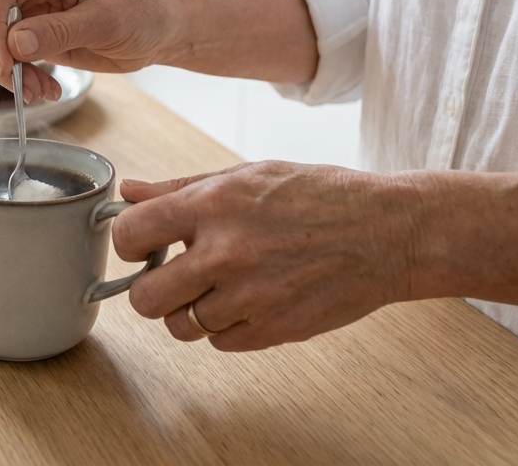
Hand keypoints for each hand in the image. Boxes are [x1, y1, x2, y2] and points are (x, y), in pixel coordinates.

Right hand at [0, 0, 179, 102]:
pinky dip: (19, 77)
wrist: (161, 29)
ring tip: (40, 91)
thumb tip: (15, 44)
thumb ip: (59, 31)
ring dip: (8, 71)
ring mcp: (28, 4)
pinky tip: (45, 88)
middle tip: (23, 85)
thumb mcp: (106, 22)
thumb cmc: (144, 12)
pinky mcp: (31, 30)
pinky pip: (6, 55)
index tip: (4, 65)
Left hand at [112, 161, 416, 350]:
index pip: (129, 234)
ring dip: (192, 310)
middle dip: (152, 289)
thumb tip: (128, 192)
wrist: (389, 232)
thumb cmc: (319, 196)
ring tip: (221, 285)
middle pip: (145, 299)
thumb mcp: (246, 175)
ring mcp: (250, 296)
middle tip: (174, 275)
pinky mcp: (274, 330)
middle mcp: (226, 252)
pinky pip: (220, 342)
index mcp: (213, 205)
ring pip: (182, 326)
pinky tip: (250, 299)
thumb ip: (180, 188)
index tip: (143, 244)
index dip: (129, 242)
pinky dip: (227, 327)